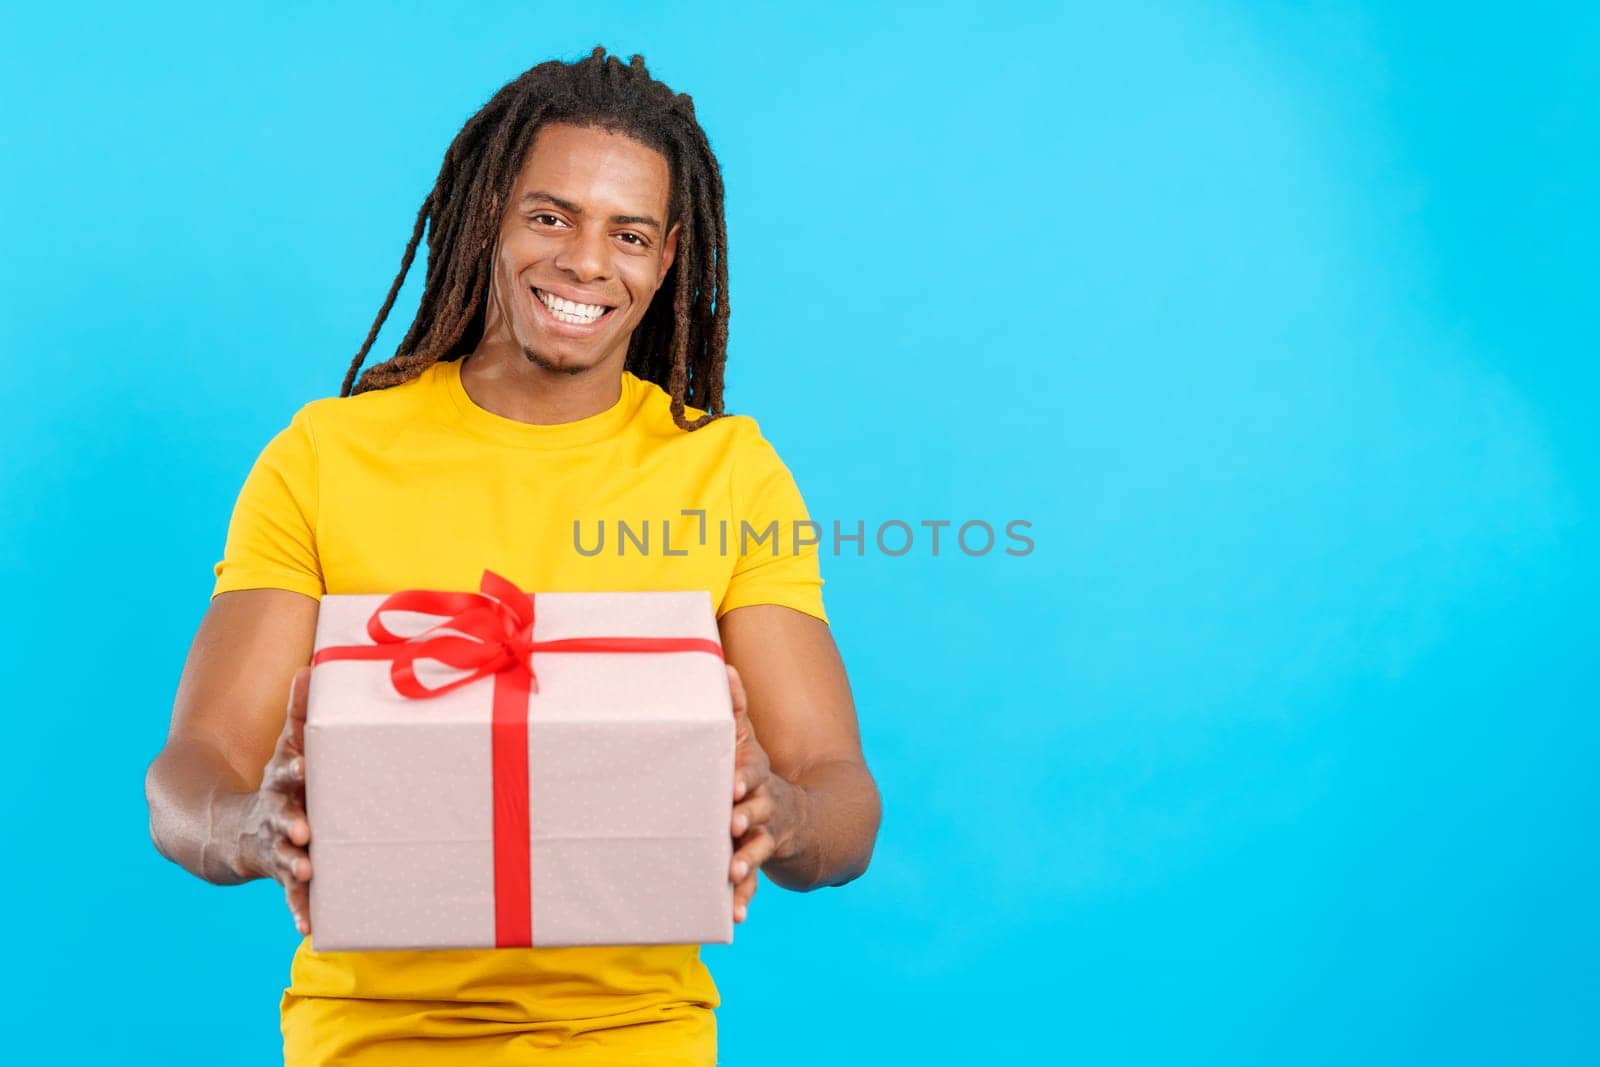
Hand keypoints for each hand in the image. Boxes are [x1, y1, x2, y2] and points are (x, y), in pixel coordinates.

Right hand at [236, 665, 313, 935]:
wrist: (228, 831)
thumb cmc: (277, 783)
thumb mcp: (285, 748)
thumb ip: (300, 713)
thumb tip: (311, 667)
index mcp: (280, 784)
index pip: (285, 772)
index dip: (292, 769)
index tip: (301, 766)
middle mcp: (274, 815)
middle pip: (281, 817)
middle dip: (291, 823)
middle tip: (303, 830)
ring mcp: (275, 847)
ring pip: (285, 857)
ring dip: (295, 865)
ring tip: (305, 871)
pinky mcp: (283, 874)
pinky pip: (292, 895)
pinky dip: (299, 910)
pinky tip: (309, 928)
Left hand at [726, 664, 805, 923]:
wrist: (814, 822)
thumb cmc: (762, 779)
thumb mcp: (751, 744)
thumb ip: (736, 708)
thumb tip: (723, 665)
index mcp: (759, 777)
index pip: (753, 773)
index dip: (745, 778)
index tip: (734, 784)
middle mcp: (768, 806)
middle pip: (759, 810)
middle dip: (748, 816)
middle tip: (734, 823)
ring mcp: (769, 836)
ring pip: (758, 849)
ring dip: (747, 859)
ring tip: (733, 871)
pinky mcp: (764, 862)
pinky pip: (753, 884)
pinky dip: (743, 900)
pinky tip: (735, 918)